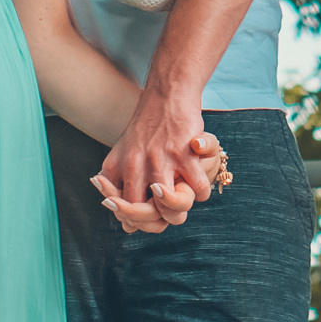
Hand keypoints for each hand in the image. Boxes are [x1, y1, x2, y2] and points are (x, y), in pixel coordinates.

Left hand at [92, 134, 223, 232]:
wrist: (166, 94)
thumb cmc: (145, 130)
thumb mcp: (122, 154)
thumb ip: (119, 187)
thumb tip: (126, 227)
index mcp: (120, 167)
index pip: (124, 211)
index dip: (138, 221)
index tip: (148, 215)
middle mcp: (136, 165)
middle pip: (146, 215)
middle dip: (160, 219)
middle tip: (168, 211)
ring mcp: (160, 160)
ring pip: (172, 208)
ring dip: (180, 207)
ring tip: (183, 196)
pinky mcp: (184, 153)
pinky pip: (198, 190)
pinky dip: (201, 192)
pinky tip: (197, 182)